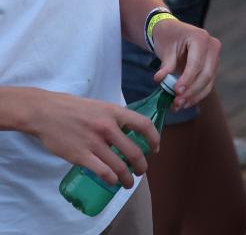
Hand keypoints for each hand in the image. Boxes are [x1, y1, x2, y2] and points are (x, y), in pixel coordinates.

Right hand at [27, 90, 158, 187]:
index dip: (154, 138)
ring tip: (128, 183)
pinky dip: (111, 179)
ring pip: (119, 166)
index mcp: (114, 112)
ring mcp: (93, 142)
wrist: (45, 113)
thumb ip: (115, 118)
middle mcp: (107, 127)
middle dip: (141, 165)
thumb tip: (129, 130)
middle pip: (134, 151)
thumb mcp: (100, 106)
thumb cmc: (73, 108)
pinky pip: (102, 171)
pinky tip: (113, 181)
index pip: (144, 124)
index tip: (155, 149)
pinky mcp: (80, 155)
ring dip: (127, 178)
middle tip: (141, 171)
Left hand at [150, 19, 220, 110]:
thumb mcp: (165, 48)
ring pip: (209, 82)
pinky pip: (207, 84)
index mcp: (201, 38)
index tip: (176, 91)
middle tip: (176, 102)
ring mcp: (215, 58)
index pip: (197, 63)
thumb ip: (166, 64)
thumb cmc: (168, 37)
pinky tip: (184, 103)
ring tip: (178, 106)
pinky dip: (196, 95)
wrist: (173, 32)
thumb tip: (160, 79)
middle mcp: (212, 47)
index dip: (187, 79)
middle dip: (192, 90)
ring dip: (194, 96)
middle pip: (206, 74)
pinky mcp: (212, 68)